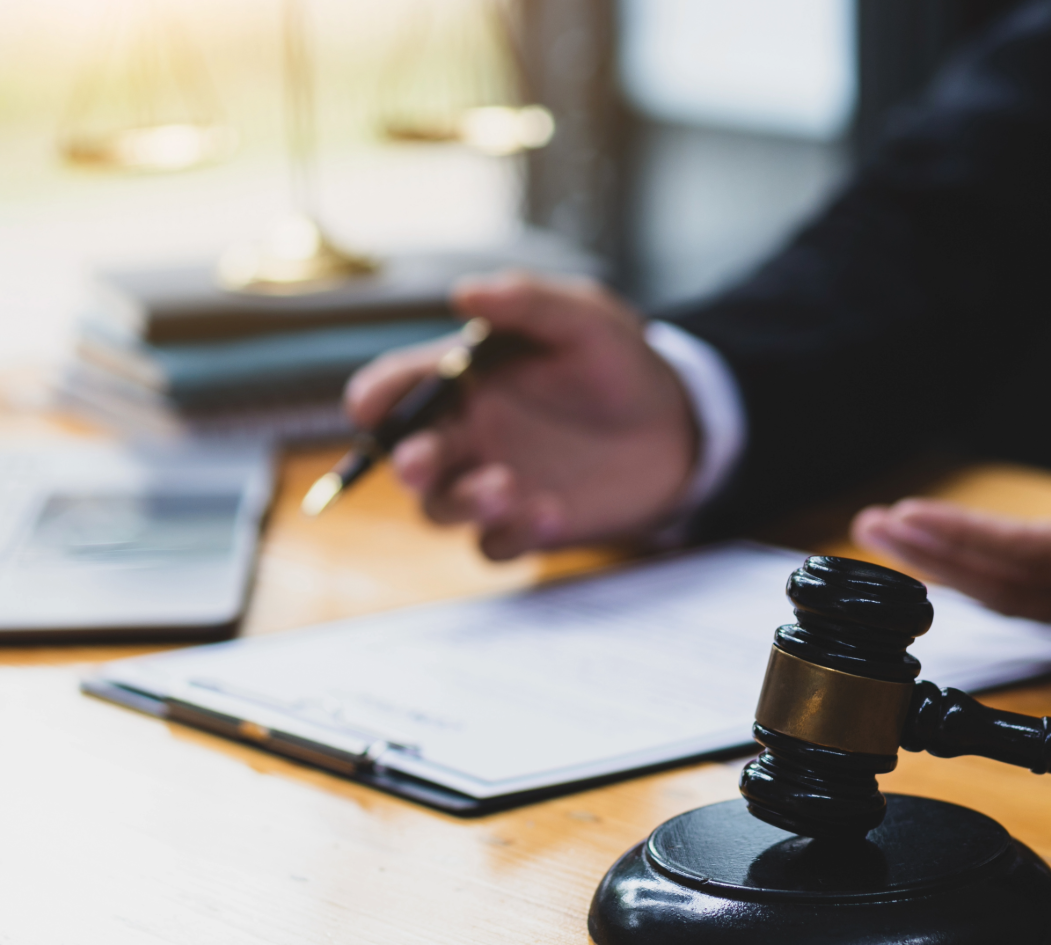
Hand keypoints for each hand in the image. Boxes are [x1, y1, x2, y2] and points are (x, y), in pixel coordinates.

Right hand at [344, 272, 697, 559]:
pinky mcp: (524, 526)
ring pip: (440, 509)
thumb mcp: (584, 317)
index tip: (371, 405)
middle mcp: (466, 434)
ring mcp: (491, 482)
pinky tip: (553, 509)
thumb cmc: (620, 363)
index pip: (398, 389)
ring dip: (462, 501)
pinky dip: (512, 534)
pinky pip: (494, 545)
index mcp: (463, 380)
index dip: (375, 397)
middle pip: (408, 457)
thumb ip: (527, 303)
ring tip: (506, 486)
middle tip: (420, 463)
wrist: (679, 427)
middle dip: (406, 461)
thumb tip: (463, 294)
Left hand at [852, 389, 1050, 625]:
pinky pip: (1049, 599)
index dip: (958, 540)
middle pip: (1009, 588)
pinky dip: (995, 579)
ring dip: (956, 571)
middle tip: (870, 527)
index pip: (1026, 557)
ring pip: (1025, 599)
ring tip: (899, 539)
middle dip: (935, 559)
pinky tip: (967, 561)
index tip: (901, 517)